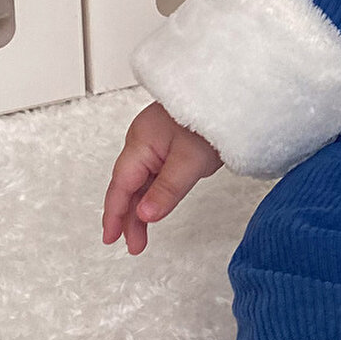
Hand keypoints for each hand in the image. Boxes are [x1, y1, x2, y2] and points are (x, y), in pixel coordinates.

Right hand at [102, 100, 221, 254]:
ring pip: (141, 181)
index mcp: (140, 143)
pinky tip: (153, 208)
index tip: (111, 238)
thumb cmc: (211, 118)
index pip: (122, 186)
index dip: (114, 214)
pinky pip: (153, 174)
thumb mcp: (191, 161)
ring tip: (141, 236)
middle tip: (134, 245)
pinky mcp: (169, 144)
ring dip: (139, 208)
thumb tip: (144, 216)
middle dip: (127, 217)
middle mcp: (142, 142)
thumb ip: (167, 190)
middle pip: (128, 186)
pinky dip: (151, 193)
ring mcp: (155, 142)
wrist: (229, 94)